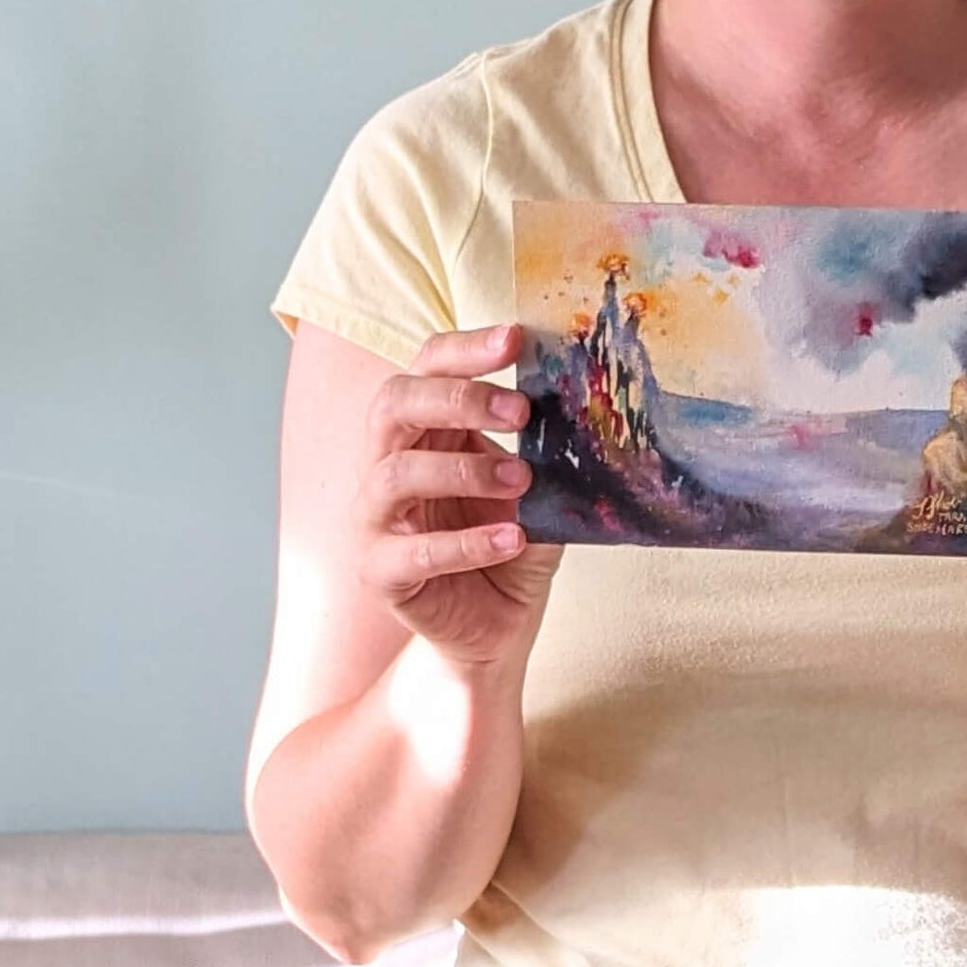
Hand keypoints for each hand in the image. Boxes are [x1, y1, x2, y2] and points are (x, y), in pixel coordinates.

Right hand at [353, 324, 562, 667]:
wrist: (497, 627)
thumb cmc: (511, 540)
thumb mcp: (537, 484)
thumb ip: (549, 446)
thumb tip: (590, 398)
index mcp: (426, 426)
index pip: (428, 365)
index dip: (467, 347)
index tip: (517, 339)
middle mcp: (389, 461)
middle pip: (395, 403)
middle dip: (459, 398)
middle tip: (520, 412)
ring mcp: (376, 518)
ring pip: (395, 472)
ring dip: (465, 469)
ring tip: (522, 480)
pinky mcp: (380, 572)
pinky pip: (412, 552)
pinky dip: (465, 543)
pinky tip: (513, 540)